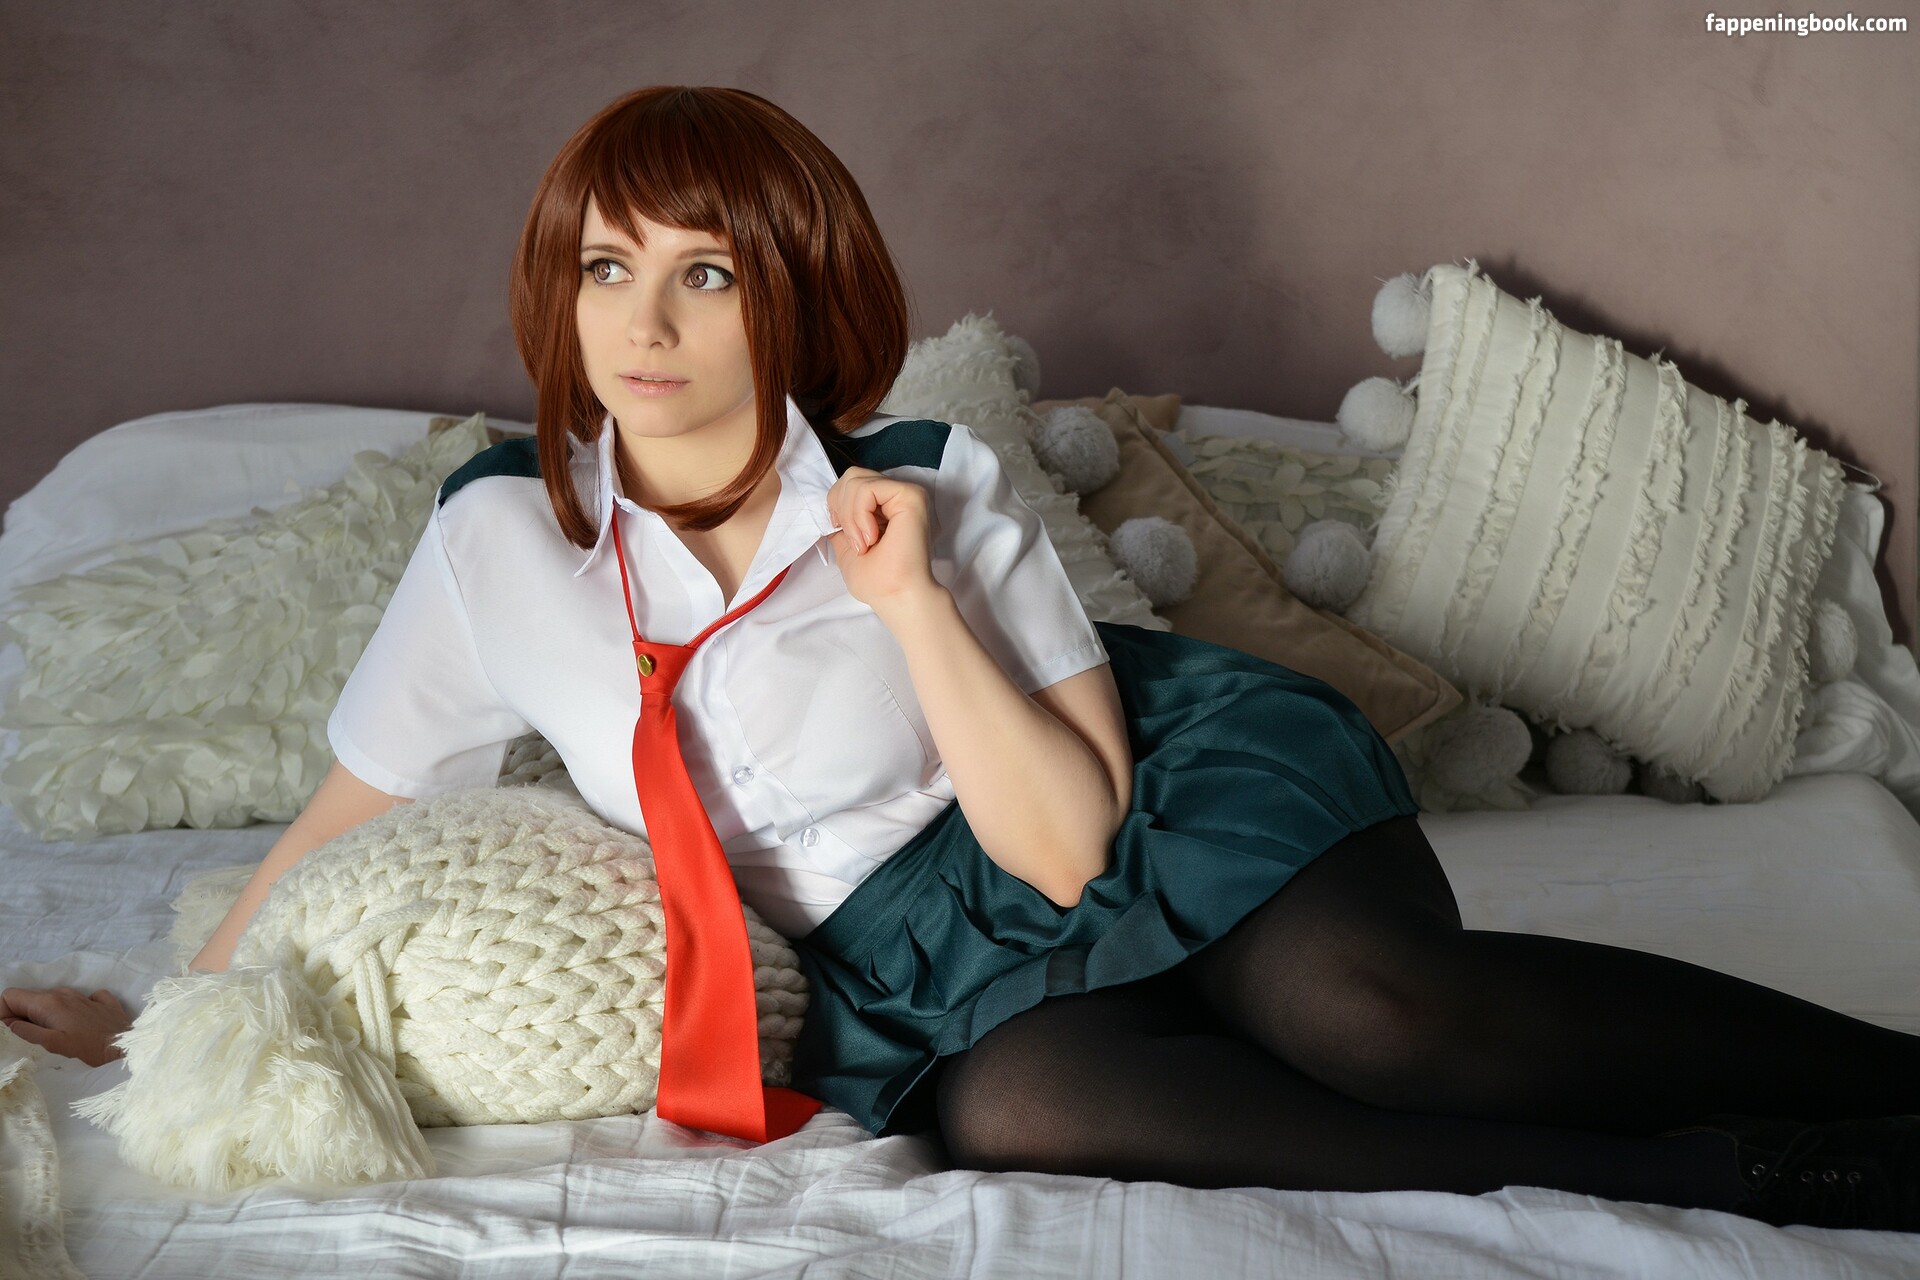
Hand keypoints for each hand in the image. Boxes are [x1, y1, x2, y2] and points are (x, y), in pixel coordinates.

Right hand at [0, 986, 131, 1065]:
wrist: (129, 1047)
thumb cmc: (90, 1050)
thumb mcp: (53, 1045)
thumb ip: (28, 1032)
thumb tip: (10, 1024)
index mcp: (49, 1003)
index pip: (11, 995)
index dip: (4, 1012)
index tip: (9, 1030)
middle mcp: (65, 994)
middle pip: (30, 998)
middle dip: (22, 1015)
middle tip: (29, 1037)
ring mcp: (85, 996)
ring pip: (53, 999)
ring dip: (45, 1014)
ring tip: (53, 1035)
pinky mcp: (102, 1002)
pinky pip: (79, 1000)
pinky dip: (71, 1010)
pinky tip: (77, 1024)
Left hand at [826, 466, 939, 609]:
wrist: (897, 597)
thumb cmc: (877, 581)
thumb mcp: (846, 546)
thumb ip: (840, 523)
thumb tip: (828, 508)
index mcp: (885, 506)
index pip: (850, 483)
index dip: (837, 506)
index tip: (844, 536)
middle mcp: (896, 496)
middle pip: (851, 476)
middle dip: (840, 508)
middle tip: (854, 541)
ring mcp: (906, 493)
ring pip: (856, 480)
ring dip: (850, 516)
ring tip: (864, 543)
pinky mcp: (911, 495)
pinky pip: (868, 488)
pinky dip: (859, 514)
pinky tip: (871, 537)